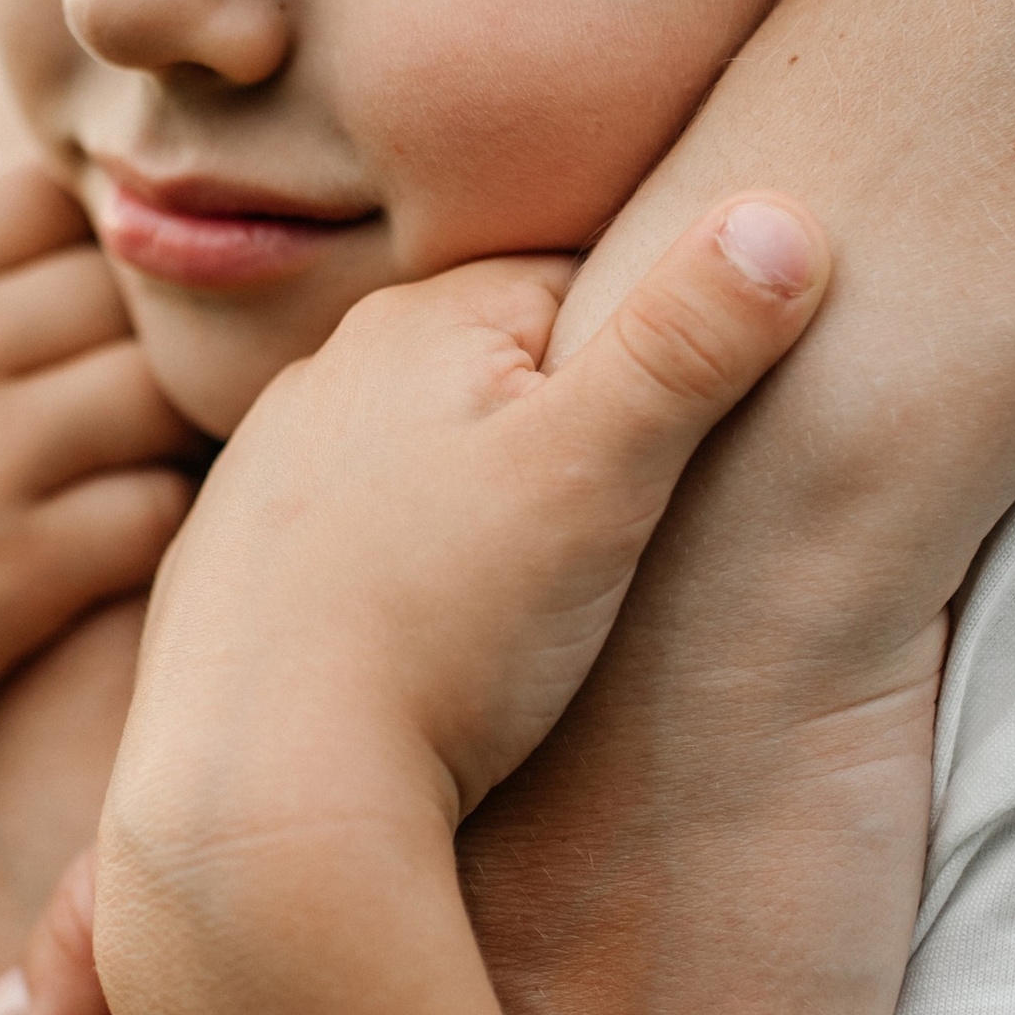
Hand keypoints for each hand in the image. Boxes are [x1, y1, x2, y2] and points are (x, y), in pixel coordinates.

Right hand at [0, 162, 193, 815]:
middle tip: (196, 413)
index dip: (112, 255)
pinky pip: (164, 509)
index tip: (121, 329)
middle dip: (180, 342)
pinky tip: (156, 564)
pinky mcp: (12, 572)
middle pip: (139, 287)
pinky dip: (182, 528)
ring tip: (190, 488)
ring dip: (196, 436)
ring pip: (173, 390)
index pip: (57, 199)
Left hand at [108, 198, 833, 878]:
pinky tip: (435, 652)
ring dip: (480, 513)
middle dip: (567, 436)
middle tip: (627, 543)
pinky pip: (349, 550)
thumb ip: (691, 341)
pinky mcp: (228, 578)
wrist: (262, 801)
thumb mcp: (599, 475)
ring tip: (528, 612)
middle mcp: (321, 377)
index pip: (584, 292)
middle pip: (498, 378)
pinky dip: (399, 582)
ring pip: (419, 466)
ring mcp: (260, 479)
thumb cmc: (443, 632)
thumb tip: (786, 213)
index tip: (698, 453)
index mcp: (417, 323)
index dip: (661, 368)